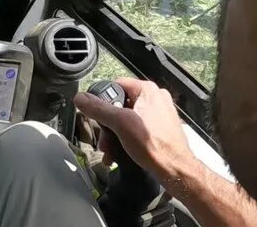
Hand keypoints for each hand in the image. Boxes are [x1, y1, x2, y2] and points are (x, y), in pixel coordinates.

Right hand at [73, 78, 197, 183]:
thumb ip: (98, 109)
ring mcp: (158, 113)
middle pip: (119, 105)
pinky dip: (125, 138)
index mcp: (147, 90)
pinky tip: (120, 151)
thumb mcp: (120, 124)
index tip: (96, 114)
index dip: (101, 100)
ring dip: (114, 134)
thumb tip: (80, 98)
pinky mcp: (159, 127)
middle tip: (104, 139)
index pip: (114, 85)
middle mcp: (155, 98)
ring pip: (126, 118)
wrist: (176, 170)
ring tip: (110, 150)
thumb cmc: (154, 145)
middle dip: (107, 124)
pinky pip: (136, 128)